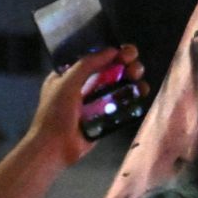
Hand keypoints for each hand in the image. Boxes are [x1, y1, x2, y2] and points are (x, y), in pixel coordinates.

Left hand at [21, 44, 147, 166]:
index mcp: (69, 75)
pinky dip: (134, 94)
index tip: (125, 52)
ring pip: (120, 83)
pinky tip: (142, 90)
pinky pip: (123, 102)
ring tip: (137, 76)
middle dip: (125, 63)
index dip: (111, 52)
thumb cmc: (56, 113)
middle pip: (110, 68)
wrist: (55, 147)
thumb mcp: (67, 82)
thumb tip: (112, 50)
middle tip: (133, 66)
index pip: (94, 57)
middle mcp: (84, 85)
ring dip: (132, 77)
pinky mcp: (106, 116)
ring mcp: (96, 101)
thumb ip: (87, 64)